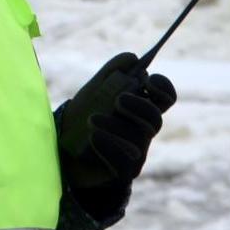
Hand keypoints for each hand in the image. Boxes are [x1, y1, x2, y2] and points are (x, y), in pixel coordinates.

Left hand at [55, 52, 177, 191]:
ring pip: (138, 139)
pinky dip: (108, 146)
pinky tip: (93, 137)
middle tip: (118, 100)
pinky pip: (124, 160)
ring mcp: (137, 151)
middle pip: (155, 118)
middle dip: (139, 107)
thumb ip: (113, 72)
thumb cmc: (84, 114)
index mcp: (141, 106)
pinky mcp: (125, 171)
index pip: (165, 97)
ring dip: (115, 126)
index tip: (147, 80)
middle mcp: (144, 129)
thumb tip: (133, 57)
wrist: (64, 149)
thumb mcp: (95, 88)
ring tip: (91, 119)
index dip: (163, 87)